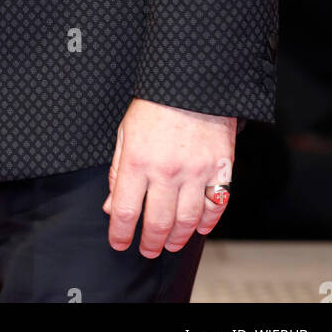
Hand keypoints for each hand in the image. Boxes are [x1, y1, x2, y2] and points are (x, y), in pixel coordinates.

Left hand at [103, 98, 235, 255]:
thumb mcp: (125, 132)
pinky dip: (207, 223)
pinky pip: (216, 206)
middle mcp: (166, 170)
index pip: (124, 210)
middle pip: (157, 222)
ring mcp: (196, 172)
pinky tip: (199, 228)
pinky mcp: (220, 168)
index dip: (119, 233)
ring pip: (187, 221)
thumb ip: (117, 171)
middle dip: (149, 243)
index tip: (119, 242)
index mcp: (137, 160)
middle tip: (146, 250)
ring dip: (177, 238)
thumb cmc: (155, 105)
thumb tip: (111, 206)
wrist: (192, 81)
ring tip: (170, 243)